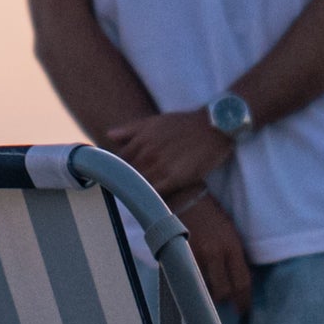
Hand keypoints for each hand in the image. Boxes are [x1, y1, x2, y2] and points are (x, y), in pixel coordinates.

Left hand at [106, 108, 237, 199]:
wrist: (213, 126)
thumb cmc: (185, 123)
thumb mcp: (155, 121)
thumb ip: (131, 129)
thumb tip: (109, 135)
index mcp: (140, 140)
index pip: (119, 162)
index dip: (120, 171)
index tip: (123, 178)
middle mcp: (146, 153)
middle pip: (128, 176)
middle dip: (128, 183)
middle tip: (131, 192)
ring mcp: (160, 167)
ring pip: (140, 186)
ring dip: (139, 193)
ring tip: (140, 200)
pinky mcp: (174, 179)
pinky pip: (156, 194)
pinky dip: (152, 199)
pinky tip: (153, 203)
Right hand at [177, 190, 253, 308]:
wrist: (185, 197)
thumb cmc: (211, 215)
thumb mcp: (230, 233)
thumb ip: (234, 256)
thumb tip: (238, 281)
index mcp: (232, 246)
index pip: (242, 282)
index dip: (244, 301)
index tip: (244, 309)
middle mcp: (215, 253)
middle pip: (224, 292)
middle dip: (226, 301)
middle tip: (227, 304)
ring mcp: (196, 256)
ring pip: (204, 290)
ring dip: (208, 295)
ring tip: (210, 293)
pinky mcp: (179, 256)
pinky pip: (189, 280)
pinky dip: (193, 285)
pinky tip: (194, 284)